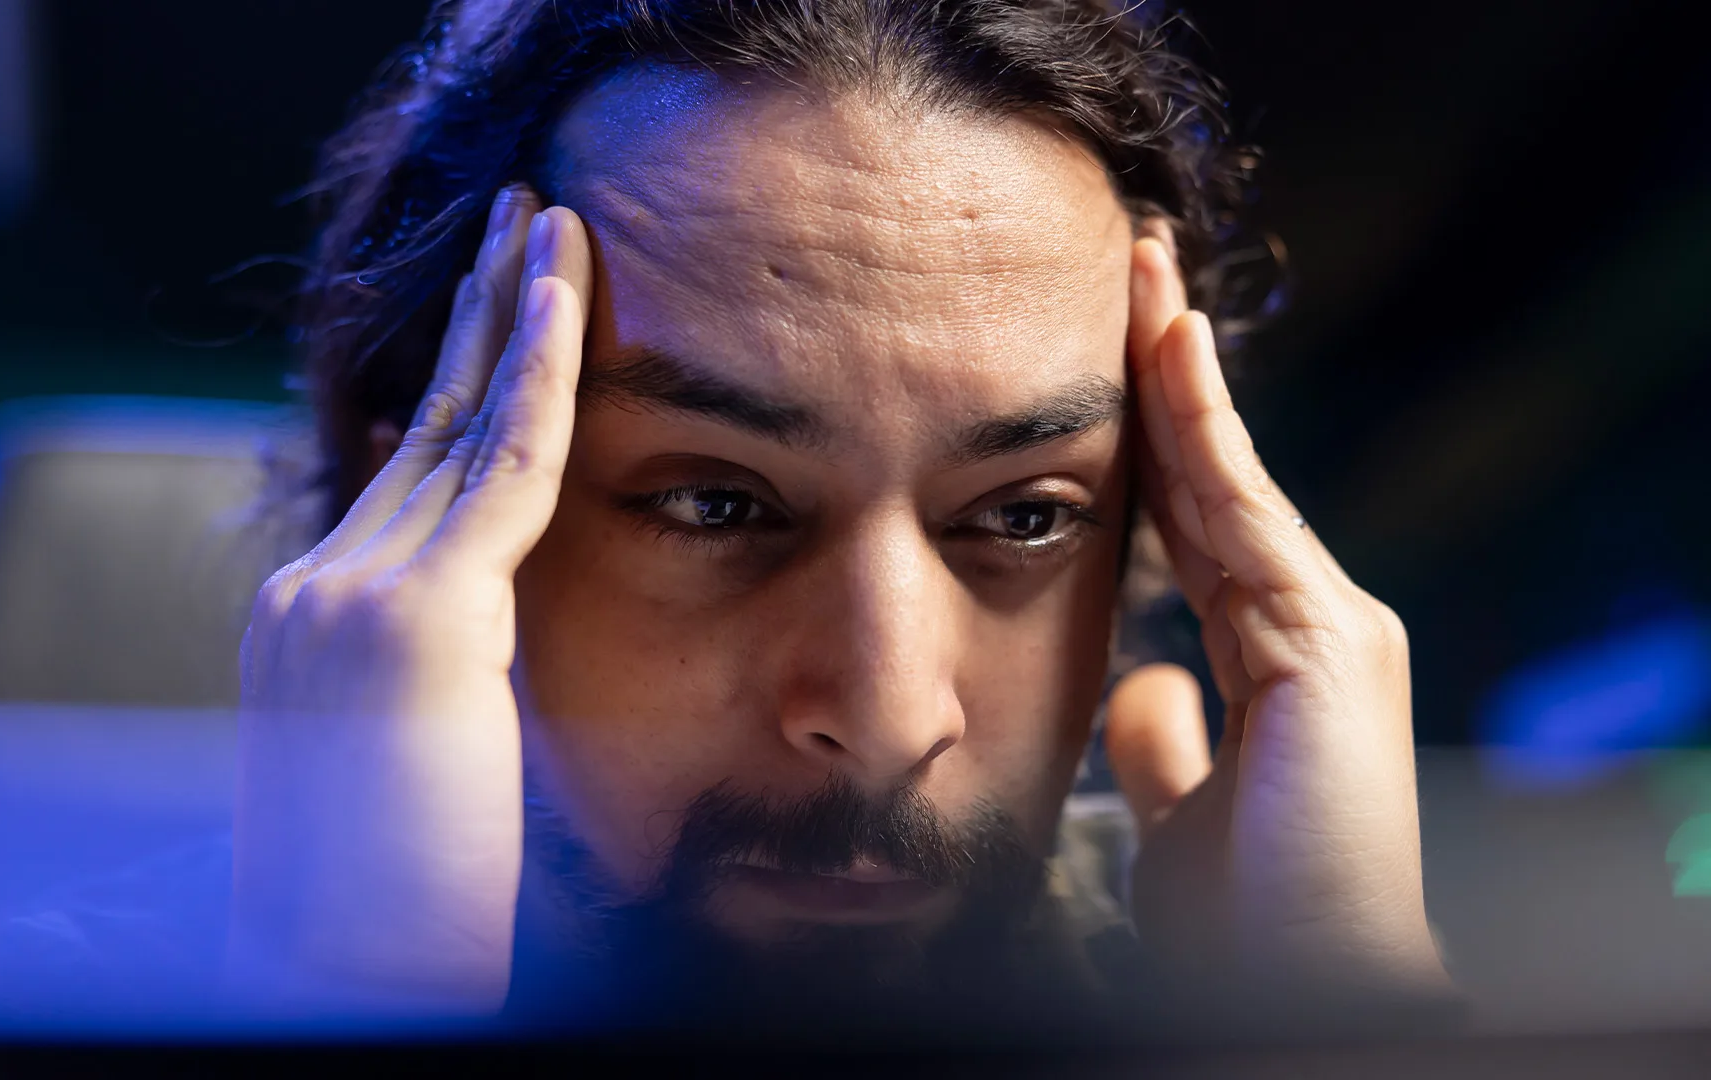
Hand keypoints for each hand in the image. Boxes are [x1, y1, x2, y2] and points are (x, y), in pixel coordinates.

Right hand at [230, 189, 592, 1011]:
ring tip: (548, 221)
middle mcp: (317, 587)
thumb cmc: (404, 910)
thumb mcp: (421, 768)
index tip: (502, 314)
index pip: (407, 475)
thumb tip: (499, 640)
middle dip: (476, 321)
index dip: (460, 387)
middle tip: (518, 224)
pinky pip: (506, 462)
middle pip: (423, 426)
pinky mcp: (420, 614)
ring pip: (461, 422)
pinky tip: (566, 286)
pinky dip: (543, 368)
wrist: (351, 978)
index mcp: (317, 622)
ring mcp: (353, 593)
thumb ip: (451, 678)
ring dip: (509, 311)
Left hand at [1104, 237, 1451, 1007]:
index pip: (1197, 525)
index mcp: (1273, 663)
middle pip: (1215, 480)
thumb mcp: (1182, 816)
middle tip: (1126, 270)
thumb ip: (1168, 748)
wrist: (1304, 988)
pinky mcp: (1327, 642)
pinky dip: (1206, 423)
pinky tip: (1170, 343)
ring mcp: (1327, 629)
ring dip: (1177, 370)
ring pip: (1228, 475)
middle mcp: (1308, 629)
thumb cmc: (1249, 923)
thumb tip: (1141, 696)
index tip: (1107, 360)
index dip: (1154, 442)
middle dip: (1166, 376)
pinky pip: (1243, 509)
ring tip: (1136, 272)